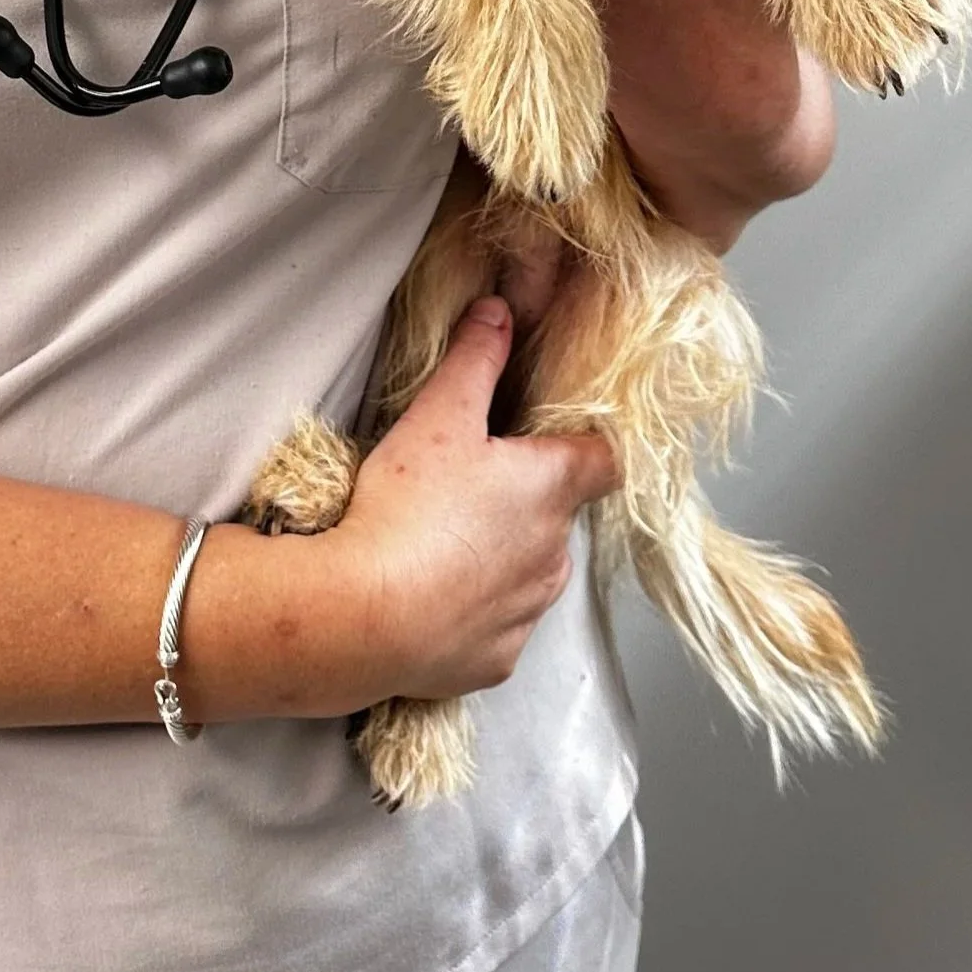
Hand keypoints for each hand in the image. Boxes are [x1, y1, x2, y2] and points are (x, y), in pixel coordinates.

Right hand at [324, 300, 618, 705]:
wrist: (364, 617)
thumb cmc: (408, 509)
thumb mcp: (439, 415)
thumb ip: (476, 358)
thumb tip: (501, 311)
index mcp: (552, 488)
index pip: (607, 459)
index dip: (589, 442)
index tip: (559, 435)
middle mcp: (556, 553)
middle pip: (558, 514)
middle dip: (524, 498)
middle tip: (464, 483)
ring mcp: (529, 612)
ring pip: (530, 570)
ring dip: (500, 554)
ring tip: (439, 541)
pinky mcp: (497, 660)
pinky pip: (497, 624)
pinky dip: (473, 608)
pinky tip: (429, 594)